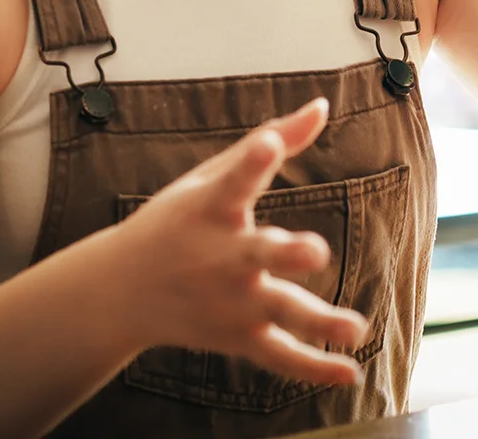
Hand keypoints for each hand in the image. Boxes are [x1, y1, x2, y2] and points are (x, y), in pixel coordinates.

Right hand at [111, 98, 371, 384]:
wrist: (120, 291)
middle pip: (258, 254)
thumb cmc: (176, 221)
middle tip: (315, 251)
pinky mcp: (237, 336)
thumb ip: (273, 140)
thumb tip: (322, 105)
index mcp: (211, 208)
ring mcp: (230, 301)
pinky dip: (312, 368)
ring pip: (278, 311)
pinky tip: (348, 373)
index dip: (253, 160)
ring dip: (318, 322)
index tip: (267, 145)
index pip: (234, 179)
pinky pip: (278, 356)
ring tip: (356, 329)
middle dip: (286, 252)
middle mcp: (221, 256)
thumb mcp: (212, 176)